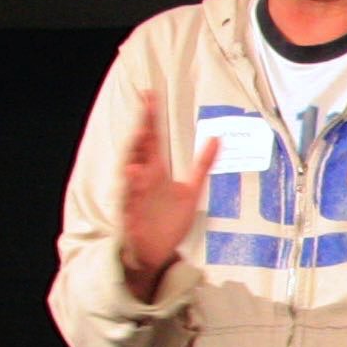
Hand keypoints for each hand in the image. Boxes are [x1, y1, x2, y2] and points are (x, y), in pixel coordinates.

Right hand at [120, 90, 216, 299]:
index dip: (151, 117)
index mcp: (155, 171)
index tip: (150, 95)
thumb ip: (202, 164)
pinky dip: (132, 186)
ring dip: (135, 151)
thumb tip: (216, 139)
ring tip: (141, 133)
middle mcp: (143, 180)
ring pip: (131, 170)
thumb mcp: (191, 190)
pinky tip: (136, 172)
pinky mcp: (133, 215)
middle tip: (145, 105)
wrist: (158, 252)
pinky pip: (130, 198)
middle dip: (142, 127)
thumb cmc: (169, 220)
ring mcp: (136, 196)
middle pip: (140, 149)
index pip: (152, 139)